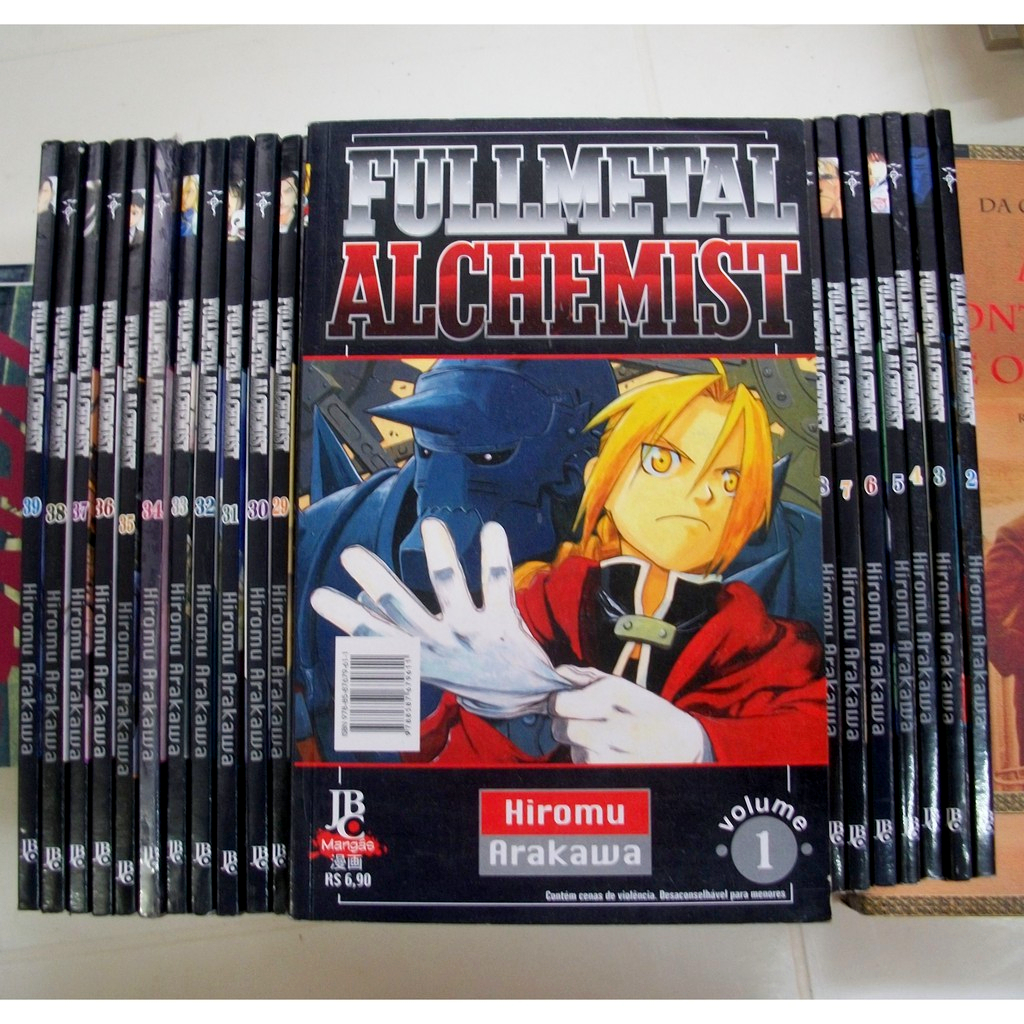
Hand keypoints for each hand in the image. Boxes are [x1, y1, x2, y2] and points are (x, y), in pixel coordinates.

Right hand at [310, 518, 568, 717]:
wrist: (526, 696)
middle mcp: (442, 644)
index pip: (375, 638)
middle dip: (376, 582)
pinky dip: (494, 556)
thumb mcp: (427, 660)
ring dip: (440, 557)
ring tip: (430, 527)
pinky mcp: (504, 623)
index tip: (319, 596)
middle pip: (404, 611)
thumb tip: (360, 601)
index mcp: (420, 655)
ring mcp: (473, 633)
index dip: (346, 618)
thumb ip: (395, 633)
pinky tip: (491, 529)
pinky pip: (497, 584)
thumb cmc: (469, 670)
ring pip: (451, 591)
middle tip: (351, 555)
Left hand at [549, 665, 710, 763]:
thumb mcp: (630, 689)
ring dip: (579, 746)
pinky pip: (589, 770)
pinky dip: (591, 763)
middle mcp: (621, 727)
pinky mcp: (619, 778)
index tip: (564, 701)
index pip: (563, 703)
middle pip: (564, 729)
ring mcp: (621, 758)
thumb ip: (591, 678)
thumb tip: (559, 673)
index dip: (556, 701)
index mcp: (620, 695)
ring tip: (602, 739)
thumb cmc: (654, 716)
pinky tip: (608, 755)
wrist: (691, 750)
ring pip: (575, 752)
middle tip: (578, 721)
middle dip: (563, 724)